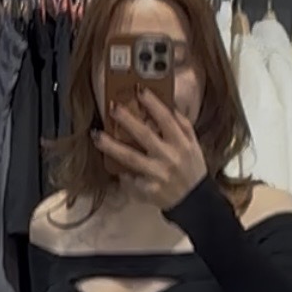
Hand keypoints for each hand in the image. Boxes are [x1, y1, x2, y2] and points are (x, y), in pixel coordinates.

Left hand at [93, 89, 207, 209]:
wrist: (195, 201)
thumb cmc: (192, 169)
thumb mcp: (193, 145)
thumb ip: (183, 125)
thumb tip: (169, 106)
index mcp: (181, 144)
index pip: (166, 119)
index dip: (152, 103)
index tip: (139, 90)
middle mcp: (169, 158)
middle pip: (144, 135)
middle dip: (127, 120)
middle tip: (112, 108)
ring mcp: (158, 175)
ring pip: (131, 158)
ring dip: (111, 146)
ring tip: (97, 135)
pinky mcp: (149, 190)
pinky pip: (131, 179)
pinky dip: (123, 174)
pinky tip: (114, 167)